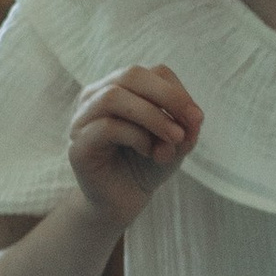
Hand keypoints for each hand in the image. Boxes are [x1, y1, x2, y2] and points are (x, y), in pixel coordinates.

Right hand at [68, 63, 203, 225]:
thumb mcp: (174, 143)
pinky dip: (136, 136)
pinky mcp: (78, 145)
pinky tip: (148, 151)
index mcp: (118, 87)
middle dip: (167, 97)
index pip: (150, 72)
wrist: (122, 202)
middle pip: (130, 75)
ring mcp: (82, 119)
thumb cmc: (147, 166)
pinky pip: (106, 127)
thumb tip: (194, 117)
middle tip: (191, 123)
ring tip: (174, 139)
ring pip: (114, 97)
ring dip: (153, 116)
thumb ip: (185, 127)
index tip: (197, 119)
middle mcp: (95, 96)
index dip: (177, 91)